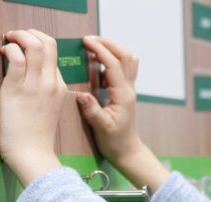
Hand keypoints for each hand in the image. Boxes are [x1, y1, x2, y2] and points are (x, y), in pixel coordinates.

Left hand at [0, 30, 66, 184]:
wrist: (33, 154)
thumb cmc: (36, 137)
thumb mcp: (48, 110)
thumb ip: (44, 92)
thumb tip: (29, 77)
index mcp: (60, 88)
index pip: (53, 56)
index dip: (38, 45)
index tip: (25, 47)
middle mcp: (52, 83)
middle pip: (48, 43)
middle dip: (30, 33)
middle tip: (17, 36)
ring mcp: (36, 85)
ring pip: (34, 45)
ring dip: (19, 35)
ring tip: (9, 39)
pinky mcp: (18, 89)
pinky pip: (17, 58)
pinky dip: (9, 49)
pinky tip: (3, 52)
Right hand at [76, 36, 145, 167]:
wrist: (128, 152)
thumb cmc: (115, 142)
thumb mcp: (101, 128)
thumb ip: (92, 111)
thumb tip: (81, 95)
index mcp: (122, 95)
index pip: (113, 64)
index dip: (100, 50)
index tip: (85, 41)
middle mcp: (129, 89)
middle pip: (126, 56)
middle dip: (109, 43)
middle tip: (89, 40)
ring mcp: (129, 90)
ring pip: (128, 60)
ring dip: (113, 49)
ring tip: (94, 48)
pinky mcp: (125, 92)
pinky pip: (124, 69)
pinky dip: (112, 60)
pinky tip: (97, 65)